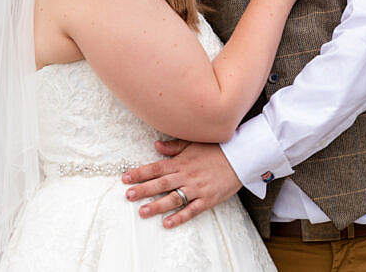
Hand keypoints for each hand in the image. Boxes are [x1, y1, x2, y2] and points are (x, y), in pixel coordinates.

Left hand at [121, 139, 242, 227]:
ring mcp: (196, 188)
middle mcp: (186, 175)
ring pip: (173, 198)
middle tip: (128, 195)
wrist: (240, 157)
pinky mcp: (207, 199)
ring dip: (157, 205)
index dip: (140, 173)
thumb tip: (156, 145)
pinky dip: (179, 217)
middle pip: (160, 184)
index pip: (156, 168)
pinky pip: (191, 210)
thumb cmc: (216, 149)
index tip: (125, 178)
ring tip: (143, 211)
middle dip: (143, 190)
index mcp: (181, 162)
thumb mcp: (194, 143)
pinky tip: (167, 223)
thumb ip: (174, 146)